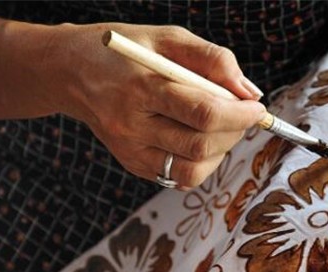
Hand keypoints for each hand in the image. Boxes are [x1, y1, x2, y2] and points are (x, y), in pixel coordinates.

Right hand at [0, 17, 265, 188]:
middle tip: (242, 114)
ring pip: (194, 168)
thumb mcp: (167, 38)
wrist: (70, 72)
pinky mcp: (133, 165)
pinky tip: (199, 137)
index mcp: (141, 86)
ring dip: (222, 150)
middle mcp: (132, 125)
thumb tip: (249, 92)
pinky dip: (203, 160)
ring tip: (221, 126)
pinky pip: (181, 176)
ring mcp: (131, 151)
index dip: (240, 115)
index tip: (257, 108)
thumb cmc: (124, 50)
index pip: (203, 113)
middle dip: (235, 131)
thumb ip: (212, 59)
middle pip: (201, 145)